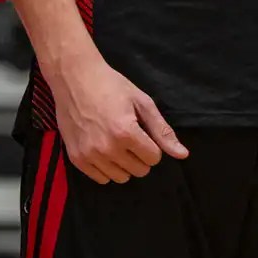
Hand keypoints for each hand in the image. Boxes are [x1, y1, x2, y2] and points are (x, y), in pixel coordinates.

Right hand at [48, 54, 186, 184]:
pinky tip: (103, 149)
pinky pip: (101, 179)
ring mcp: (90, 155)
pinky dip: (106, 168)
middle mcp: (107, 148)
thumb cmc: (111, 86)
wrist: (74, 78)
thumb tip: (183, 155)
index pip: (154, 158)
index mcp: (126, 132)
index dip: (152, 145)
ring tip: (116, 142)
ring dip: (124, 164)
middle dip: (140, 155)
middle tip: (129, 135)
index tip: (142, 131)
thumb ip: (162, 131)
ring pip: (121, 178)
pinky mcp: (76, 159)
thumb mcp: (141, 102)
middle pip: (139, 170)